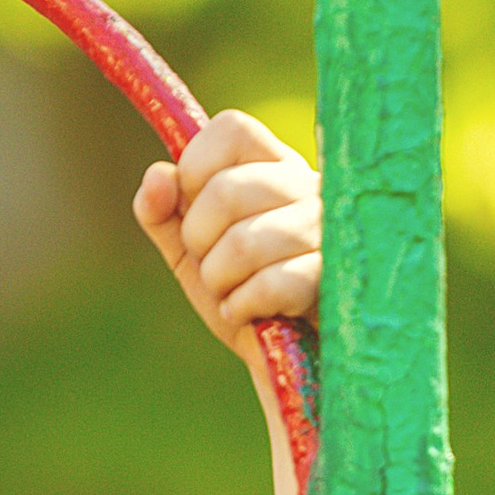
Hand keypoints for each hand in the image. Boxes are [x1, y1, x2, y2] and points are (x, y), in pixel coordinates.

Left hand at [133, 112, 320, 359]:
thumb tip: (157, 176)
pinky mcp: (337, 279)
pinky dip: (245, 307)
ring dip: (221, 280)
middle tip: (213, 266)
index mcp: (276, 167)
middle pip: (228, 190)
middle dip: (199, 240)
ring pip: (245, 241)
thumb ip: (164, 213)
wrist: (292, 366)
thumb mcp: (193, 255)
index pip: (231, 129)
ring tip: (234, 293)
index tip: (194, 207)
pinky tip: (252, 314)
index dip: (196, 168)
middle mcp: (310, 186)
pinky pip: (272, 285)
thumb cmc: (246, 298)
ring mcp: (330, 231)